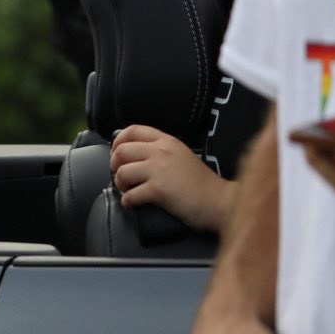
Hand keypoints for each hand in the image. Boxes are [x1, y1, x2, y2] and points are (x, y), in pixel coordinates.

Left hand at [110, 125, 233, 231]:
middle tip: (121, 176)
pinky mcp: (159, 190)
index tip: (116, 152)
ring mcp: (159, 170)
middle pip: (121, 151)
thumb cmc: (202, 183)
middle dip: (114, 164)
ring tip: (128, 190)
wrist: (220, 202)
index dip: (118, 141)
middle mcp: (161, 152)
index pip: (133, 130)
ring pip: (122, 172)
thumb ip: (160, 150)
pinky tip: (132, 204)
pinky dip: (127, 201)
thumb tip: (133, 154)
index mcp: (167, 141)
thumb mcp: (181, 155)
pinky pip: (130, 195)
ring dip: (120, 184)